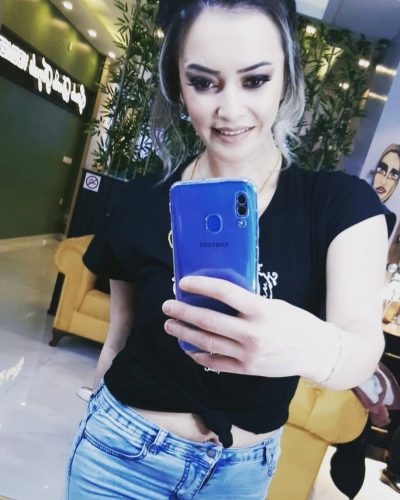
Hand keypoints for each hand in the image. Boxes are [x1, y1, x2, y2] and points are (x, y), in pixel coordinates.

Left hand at [162, 276, 319, 376]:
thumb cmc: (296, 322)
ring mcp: (249, 354)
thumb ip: (247, 303)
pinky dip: (199, 355)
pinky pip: (217, 363)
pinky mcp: (248, 369)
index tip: (184, 282)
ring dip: (185, 333)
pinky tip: (188, 348)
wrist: (317, 352)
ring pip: (207, 343)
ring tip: (170, 325)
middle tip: (167, 306)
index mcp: (261, 310)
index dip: (201, 285)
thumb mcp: (274, 305)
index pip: (224, 292)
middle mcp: (253, 333)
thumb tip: (216, 297)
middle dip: (183, 312)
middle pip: (209, 320)